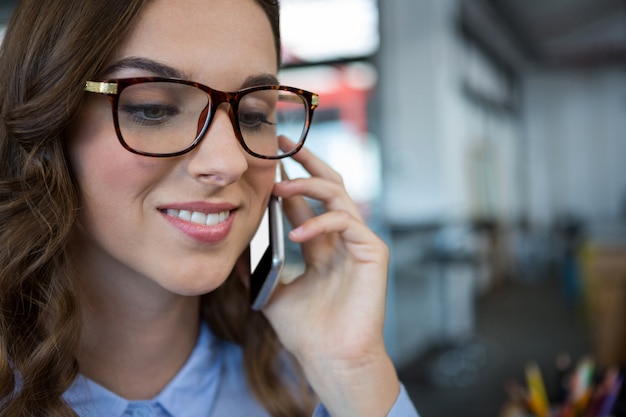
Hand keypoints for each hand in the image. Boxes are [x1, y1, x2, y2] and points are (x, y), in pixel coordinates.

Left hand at [263, 138, 399, 416]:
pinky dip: (321, 223)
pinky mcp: (373, 253)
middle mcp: (341, 238)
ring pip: (340, 195)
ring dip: (309, 185)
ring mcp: (358, 243)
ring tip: (280, 187)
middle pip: (329, 185)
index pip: (306, 201)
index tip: (268, 160)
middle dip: (307, 161)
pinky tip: (297, 234)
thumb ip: (258, 268)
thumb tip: (234, 246)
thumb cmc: (307, 331)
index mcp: (320, 244)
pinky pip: (348, 223)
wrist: (330, 359)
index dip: (289, 178)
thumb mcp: (272, 292)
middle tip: (283, 143)